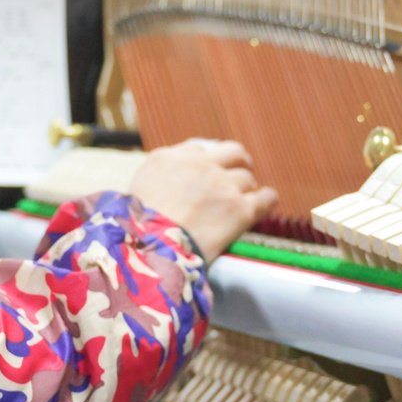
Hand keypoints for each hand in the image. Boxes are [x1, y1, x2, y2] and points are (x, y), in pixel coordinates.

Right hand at [128, 139, 277, 257]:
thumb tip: (163, 189)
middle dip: (237, 163)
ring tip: (244, 199)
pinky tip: (266, 202)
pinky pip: (266, 197)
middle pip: (230, 153)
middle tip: (238, 173)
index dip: (207, 161)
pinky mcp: (239, 209)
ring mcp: (222, 186)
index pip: (197, 150)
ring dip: (245, 188)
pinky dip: (267, 199)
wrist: (148, 252)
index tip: (208, 170)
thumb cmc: (134, 232)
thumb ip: (154, 183)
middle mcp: (198, 165)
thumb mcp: (134, 194)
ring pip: (246, 178)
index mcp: (167, 158)